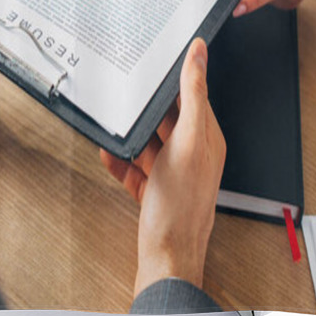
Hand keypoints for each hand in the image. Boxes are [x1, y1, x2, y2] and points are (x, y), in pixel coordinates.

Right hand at [100, 39, 225, 296]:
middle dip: (146, 108)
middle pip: (167, 120)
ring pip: (149, 144)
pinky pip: (134, 168)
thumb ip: (192, 95)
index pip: (194, 97)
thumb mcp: (187, 141)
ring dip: (130, 136)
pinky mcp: (154, 191)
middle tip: (127, 91)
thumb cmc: (180, 207)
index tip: (157, 60)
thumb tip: (200, 53)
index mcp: (207, 139)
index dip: (176, 78)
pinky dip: (120, 161)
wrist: (165, 262)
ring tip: (113, 124)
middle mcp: (192, 155)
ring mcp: (172, 174)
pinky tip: (107, 154)